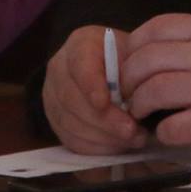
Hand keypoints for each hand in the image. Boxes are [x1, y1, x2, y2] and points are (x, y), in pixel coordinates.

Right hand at [40, 25, 149, 153]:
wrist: (113, 68)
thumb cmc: (126, 61)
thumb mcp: (134, 56)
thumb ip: (133, 73)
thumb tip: (137, 100)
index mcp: (80, 44)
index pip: (80, 65)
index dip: (90, 86)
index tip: (105, 103)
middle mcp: (59, 68)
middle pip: (72, 99)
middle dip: (104, 120)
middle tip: (131, 131)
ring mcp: (52, 96)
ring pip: (70, 123)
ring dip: (103, 137)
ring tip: (131, 140)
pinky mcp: (55, 120)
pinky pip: (70, 139)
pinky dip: (95, 147)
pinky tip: (117, 146)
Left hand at [117, 14, 190, 154]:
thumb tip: (144, 51)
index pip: (158, 27)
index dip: (134, 45)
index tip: (128, 60)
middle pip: (148, 61)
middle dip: (128, 78)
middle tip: (128, 91)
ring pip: (152, 92)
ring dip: (139, 104)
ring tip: (141, 111)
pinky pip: (171, 127)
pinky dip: (161, 131)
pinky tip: (167, 130)